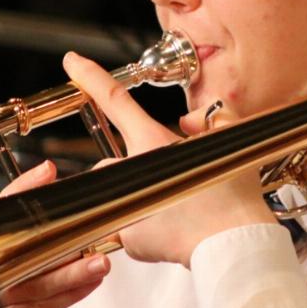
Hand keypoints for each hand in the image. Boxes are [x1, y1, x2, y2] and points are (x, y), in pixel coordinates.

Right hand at [0, 160, 110, 307]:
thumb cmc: (18, 282)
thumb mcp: (23, 247)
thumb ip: (32, 217)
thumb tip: (50, 173)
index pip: (0, 208)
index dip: (22, 189)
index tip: (47, 172)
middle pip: (22, 249)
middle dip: (59, 241)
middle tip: (90, 232)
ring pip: (37, 283)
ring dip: (72, 273)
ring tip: (99, 263)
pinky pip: (43, 307)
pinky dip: (71, 294)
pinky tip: (92, 282)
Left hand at [63, 51, 275, 267]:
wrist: (235, 245)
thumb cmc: (235, 196)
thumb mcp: (231, 138)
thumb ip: (208, 117)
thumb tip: (187, 122)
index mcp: (154, 141)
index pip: (114, 100)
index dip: (90, 77)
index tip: (71, 62)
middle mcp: (132, 170)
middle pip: (112, 160)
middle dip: (132, 168)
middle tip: (169, 184)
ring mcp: (126, 205)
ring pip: (117, 193)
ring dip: (136, 196)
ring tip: (172, 211)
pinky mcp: (128, 238)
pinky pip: (128, 227)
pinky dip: (146, 228)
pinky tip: (172, 232)